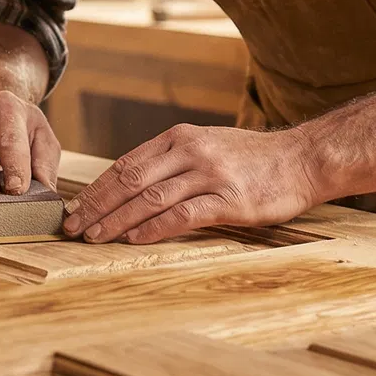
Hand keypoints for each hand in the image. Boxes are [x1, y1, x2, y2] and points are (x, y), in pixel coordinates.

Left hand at [62, 124, 322, 245]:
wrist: (302, 159)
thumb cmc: (253, 159)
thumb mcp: (208, 146)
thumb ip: (173, 161)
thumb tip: (131, 186)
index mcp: (180, 137)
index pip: (126, 164)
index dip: (96, 189)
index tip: (75, 208)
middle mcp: (190, 151)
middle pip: (130, 180)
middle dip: (96, 205)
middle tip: (73, 227)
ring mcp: (209, 174)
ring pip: (150, 199)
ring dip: (117, 220)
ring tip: (95, 237)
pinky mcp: (228, 200)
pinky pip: (181, 215)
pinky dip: (153, 228)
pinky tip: (134, 239)